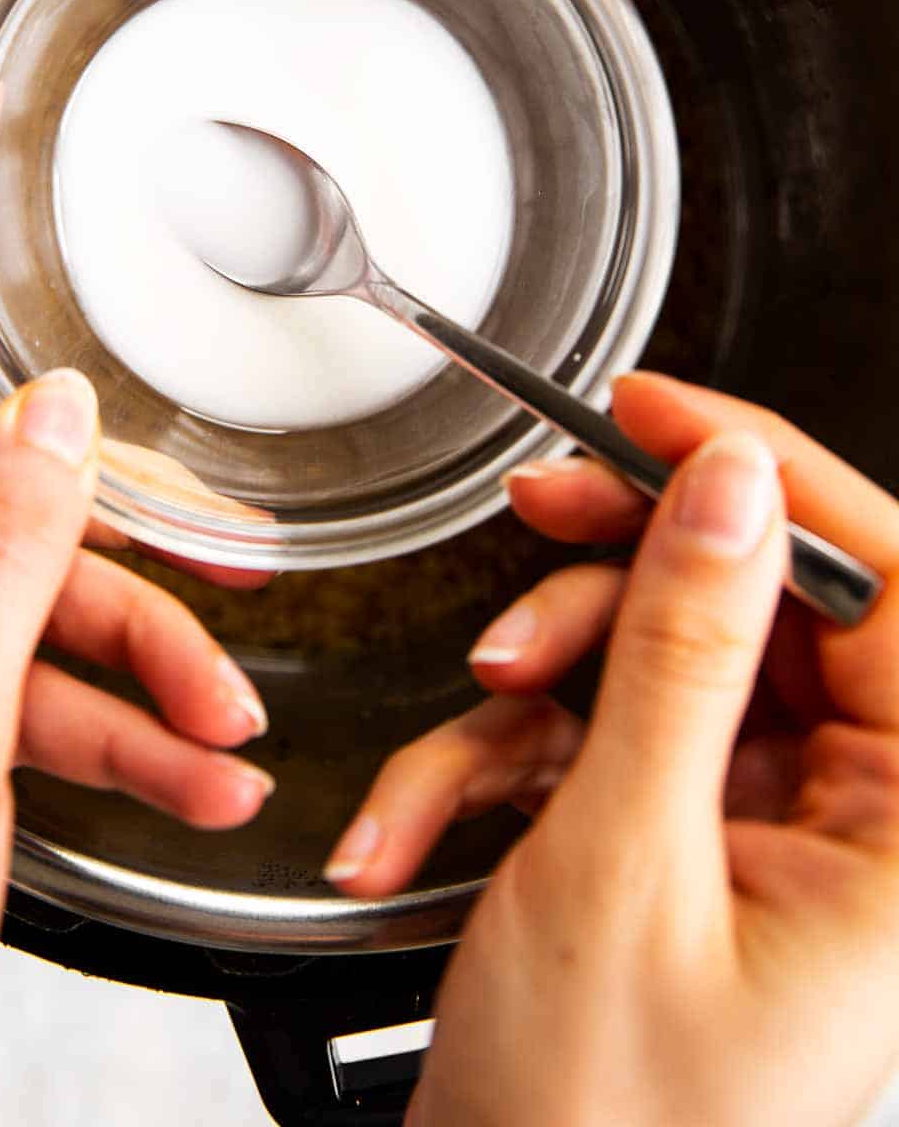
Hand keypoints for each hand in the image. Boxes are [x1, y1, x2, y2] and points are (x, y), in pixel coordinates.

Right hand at [327, 375, 898, 1126]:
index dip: (775, 477)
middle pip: (762, 606)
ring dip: (538, 681)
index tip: (661, 412)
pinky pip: (601, 743)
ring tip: (465, 718)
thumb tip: (731, 487)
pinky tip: (422, 823)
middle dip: (626, 569)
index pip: (886, 590)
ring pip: (666, 661)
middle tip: (539, 511)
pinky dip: (497, 767)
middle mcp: (855, 831)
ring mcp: (767, 839)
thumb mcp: (624, 862)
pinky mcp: (685, 850)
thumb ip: (684, 653)